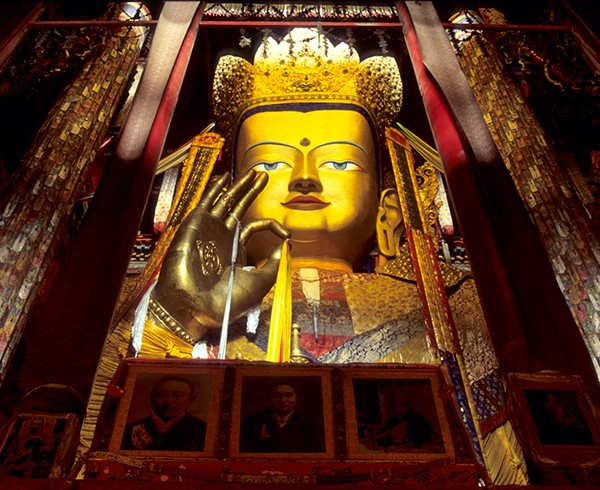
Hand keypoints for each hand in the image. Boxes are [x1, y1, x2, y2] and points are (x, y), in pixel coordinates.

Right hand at [152, 170, 288, 340]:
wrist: (195, 307)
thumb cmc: (226, 301)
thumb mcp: (260, 283)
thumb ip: (275, 264)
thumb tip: (287, 245)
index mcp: (236, 250)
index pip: (256, 227)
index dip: (275, 226)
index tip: (288, 236)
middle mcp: (222, 237)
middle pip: (239, 207)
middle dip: (252, 190)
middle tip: (264, 176)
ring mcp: (209, 230)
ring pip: (225, 200)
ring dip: (239, 185)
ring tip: (253, 172)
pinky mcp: (196, 225)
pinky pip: (206, 202)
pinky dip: (215, 188)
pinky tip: (225, 177)